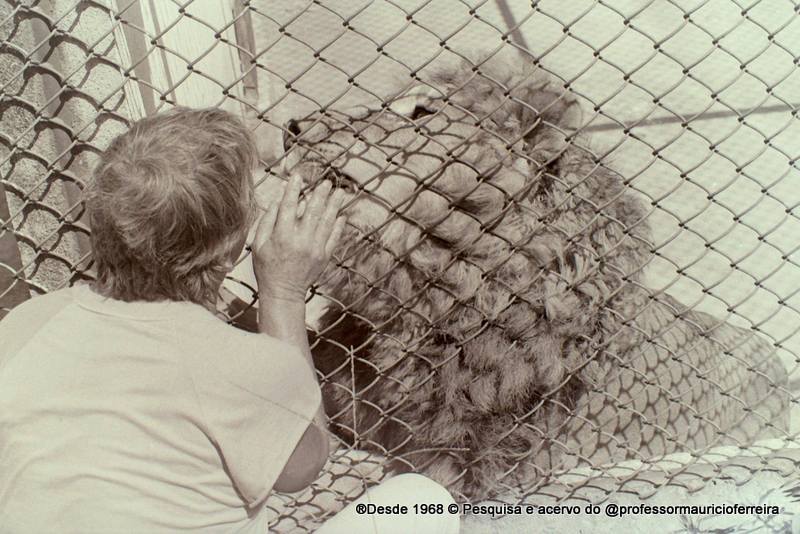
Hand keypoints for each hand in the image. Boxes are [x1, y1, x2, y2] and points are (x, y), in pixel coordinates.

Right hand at [251, 174, 345, 302]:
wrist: (283, 291)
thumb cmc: (267, 266)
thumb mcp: (259, 243)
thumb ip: (268, 220)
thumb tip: (279, 199)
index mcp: (282, 235)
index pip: (288, 206)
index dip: (293, 189)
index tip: (297, 176)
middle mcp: (300, 240)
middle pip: (312, 211)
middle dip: (320, 194)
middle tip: (326, 182)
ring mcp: (315, 248)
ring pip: (327, 222)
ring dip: (334, 206)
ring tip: (340, 193)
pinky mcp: (324, 256)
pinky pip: (334, 237)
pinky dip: (339, 226)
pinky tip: (342, 215)